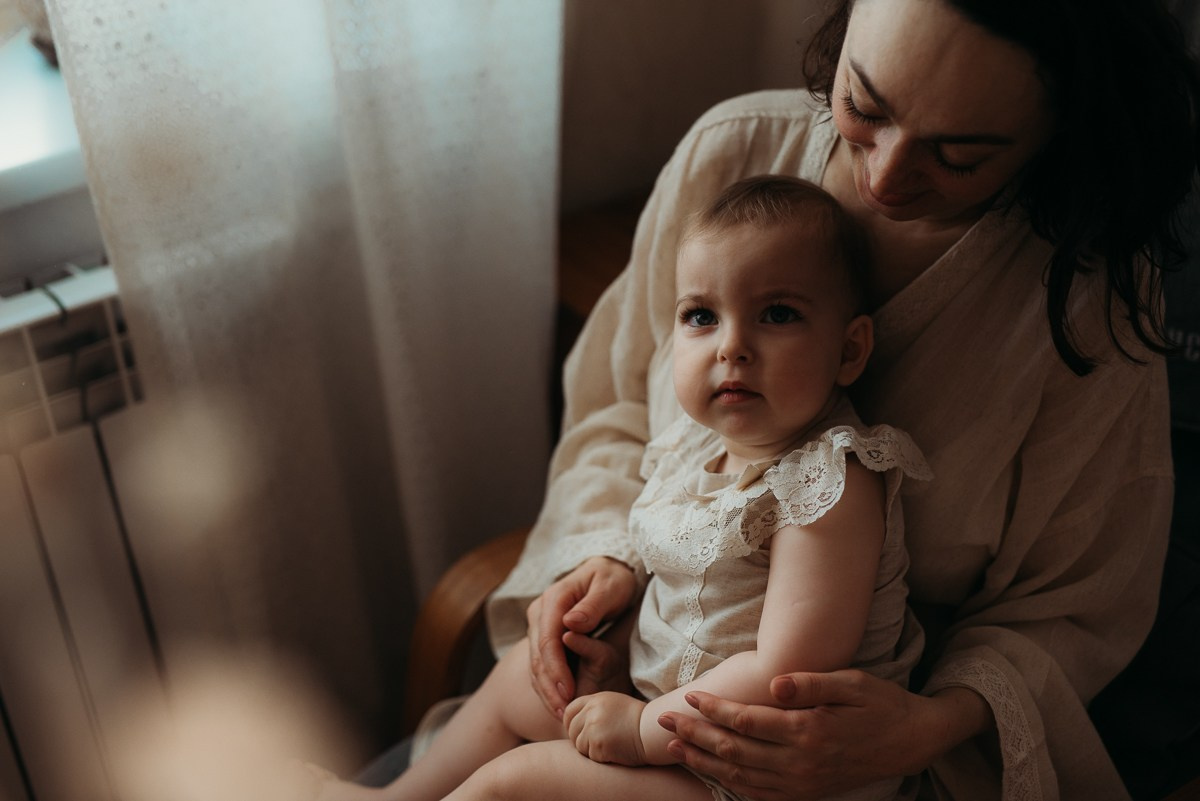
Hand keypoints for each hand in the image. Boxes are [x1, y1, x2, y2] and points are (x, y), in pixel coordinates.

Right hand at [525, 557, 636, 715]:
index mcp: (554, 598)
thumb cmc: (612, 579)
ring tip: (561, 714)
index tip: (568, 692)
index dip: (556, 670)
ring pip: (535, 664)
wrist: (605, 571)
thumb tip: (571, 623)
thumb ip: (593, 605)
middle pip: (537, 656)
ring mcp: (539, 625)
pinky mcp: (543, 636)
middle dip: (549, 688)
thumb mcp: (611, 587)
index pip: (548, 640)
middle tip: (563, 713)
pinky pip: (541, 665)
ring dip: (546, 691)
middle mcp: (539, 612)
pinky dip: (548, 686)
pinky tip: (559, 703)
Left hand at [564, 691, 646, 765]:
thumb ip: (593, 710)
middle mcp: (592, 710)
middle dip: (582, 740)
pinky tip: (615, 752)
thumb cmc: (636, 722)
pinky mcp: (598, 744)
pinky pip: (590, 756)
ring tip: (611, 746)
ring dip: (591, 751)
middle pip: (572, 731)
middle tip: (600, 743)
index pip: (569, 712)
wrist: (654, 732)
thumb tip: (570, 723)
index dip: (571, 725)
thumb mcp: (613, 706)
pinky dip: (601, 758)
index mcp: (595, 699)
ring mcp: (594, 727)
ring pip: (579, 746)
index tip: (579, 733)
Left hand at [657, 670, 937, 800]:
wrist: (911, 740)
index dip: (714, 709)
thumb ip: (811, 683)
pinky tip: (710, 773)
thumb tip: (774, 681)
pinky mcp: (806, 792)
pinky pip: (759, 794)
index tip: (689, 694)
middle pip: (735, 751)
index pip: (747, 721)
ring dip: (704, 762)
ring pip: (741, 776)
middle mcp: (801, 762)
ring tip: (674, 747)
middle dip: (695, 735)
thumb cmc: (880, 702)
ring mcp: (803, 783)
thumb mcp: (852, 682)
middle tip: (664, 721)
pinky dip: (729, 785)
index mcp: (809, 731)